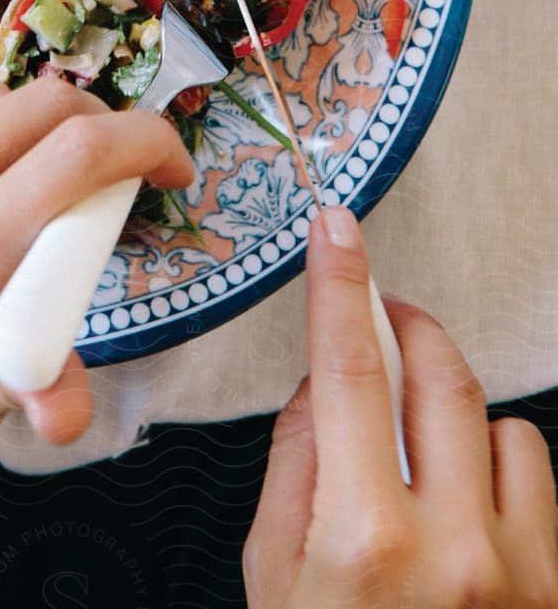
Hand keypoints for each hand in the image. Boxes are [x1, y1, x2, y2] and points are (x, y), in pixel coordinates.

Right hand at [244, 207, 557, 606]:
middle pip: (440, 374)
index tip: (338, 229)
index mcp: (361, 539)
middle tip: (384, 321)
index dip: (342, 286)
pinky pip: (539, 481)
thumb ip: (296, 465)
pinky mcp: (554, 591)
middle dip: (408, 328)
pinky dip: (501, 472)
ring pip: (502, 424)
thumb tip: (324, 382)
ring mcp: (517, 575)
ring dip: (457, 418)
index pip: (348, 371)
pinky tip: (468, 510)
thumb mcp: (272, 575)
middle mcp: (451, 549)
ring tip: (423, 461)